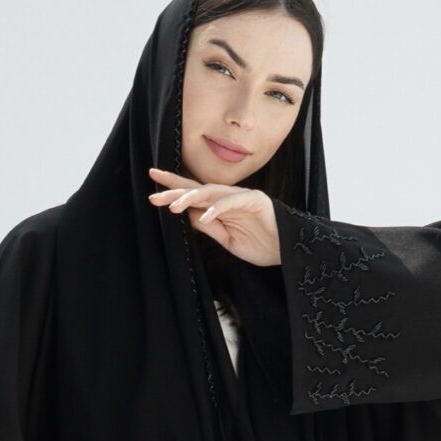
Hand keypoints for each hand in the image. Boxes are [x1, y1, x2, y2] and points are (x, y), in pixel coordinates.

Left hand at [148, 168, 280, 266]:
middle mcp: (228, 198)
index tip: (152, 191)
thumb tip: (186, 216)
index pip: (193, 195)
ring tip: (173, 206)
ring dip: (191, 198)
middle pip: (196, 189)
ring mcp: (242, 197)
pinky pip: (232, 202)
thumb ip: (209, 227)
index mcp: (220, 207)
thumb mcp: (227, 240)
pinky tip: (204, 217)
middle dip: (174, 190)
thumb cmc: (260, 246)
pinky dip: (217, 209)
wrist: (288, 251)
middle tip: (153, 195)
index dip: (173, 190)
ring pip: (211, 192)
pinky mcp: (255, 200)